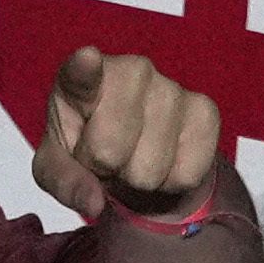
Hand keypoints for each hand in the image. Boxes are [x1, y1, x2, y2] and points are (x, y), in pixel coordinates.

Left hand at [30, 46, 228, 229]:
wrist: (135, 150)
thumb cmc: (88, 149)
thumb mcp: (58, 167)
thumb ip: (64, 181)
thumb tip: (94, 203)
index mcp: (81, 79)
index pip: (82, 74)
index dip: (84, 69)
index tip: (87, 59)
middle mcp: (130, 71)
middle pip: (110, 150)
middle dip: (106, 169)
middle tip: (108, 158)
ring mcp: (171, 87)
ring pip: (150, 168)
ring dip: (139, 178)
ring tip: (134, 159)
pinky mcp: (205, 111)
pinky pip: (186, 174)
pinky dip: (172, 182)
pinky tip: (164, 161)